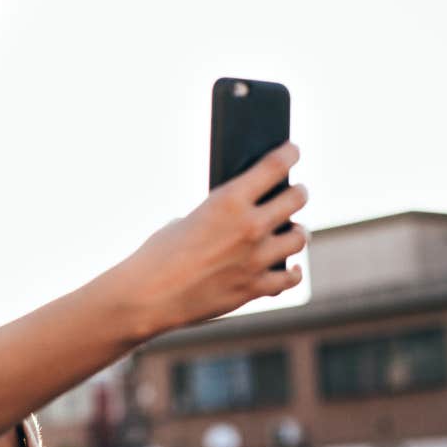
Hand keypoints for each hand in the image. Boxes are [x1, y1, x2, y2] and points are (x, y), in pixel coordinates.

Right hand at [122, 140, 310, 336]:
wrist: (147, 296)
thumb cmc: (158, 254)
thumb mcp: (187, 220)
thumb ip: (221, 216)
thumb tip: (244, 216)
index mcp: (227, 202)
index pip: (273, 166)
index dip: (289, 153)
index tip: (293, 150)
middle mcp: (249, 227)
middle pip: (296, 199)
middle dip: (297, 192)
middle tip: (296, 192)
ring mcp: (256, 259)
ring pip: (299, 238)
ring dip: (296, 231)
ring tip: (291, 230)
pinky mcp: (254, 288)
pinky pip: (290, 277)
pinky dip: (292, 271)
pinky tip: (290, 267)